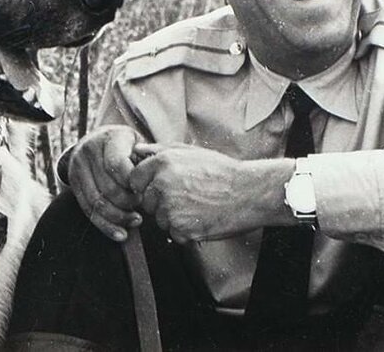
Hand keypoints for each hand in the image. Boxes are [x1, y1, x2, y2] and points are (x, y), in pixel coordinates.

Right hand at [68, 125, 142, 241]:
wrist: (100, 141)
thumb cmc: (128, 147)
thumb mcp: (138, 144)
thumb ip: (147, 159)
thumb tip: (157, 178)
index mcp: (110, 138)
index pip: (118, 165)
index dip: (132, 184)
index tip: (144, 192)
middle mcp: (89, 150)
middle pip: (108, 187)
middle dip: (127, 204)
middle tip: (142, 210)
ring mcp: (78, 167)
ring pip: (97, 202)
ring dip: (118, 218)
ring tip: (134, 222)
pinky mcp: (73, 184)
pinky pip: (88, 210)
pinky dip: (105, 225)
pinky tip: (120, 233)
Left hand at [129, 143, 292, 243]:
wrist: (249, 193)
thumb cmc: (223, 172)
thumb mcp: (191, 152)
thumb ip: (161, 150)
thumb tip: (138, 150)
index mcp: (162, 163)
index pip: (134, 179)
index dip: (145, 185)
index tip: (161, 188)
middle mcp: (162, 185)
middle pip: (146, 201)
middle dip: (161, 202)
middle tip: (187, 197)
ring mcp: (170, 208)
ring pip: (159, 219)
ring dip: (173, 217)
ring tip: (197, 207)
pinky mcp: (181, 228)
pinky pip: (174, 233)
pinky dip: (186, 230)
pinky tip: (202, 218)